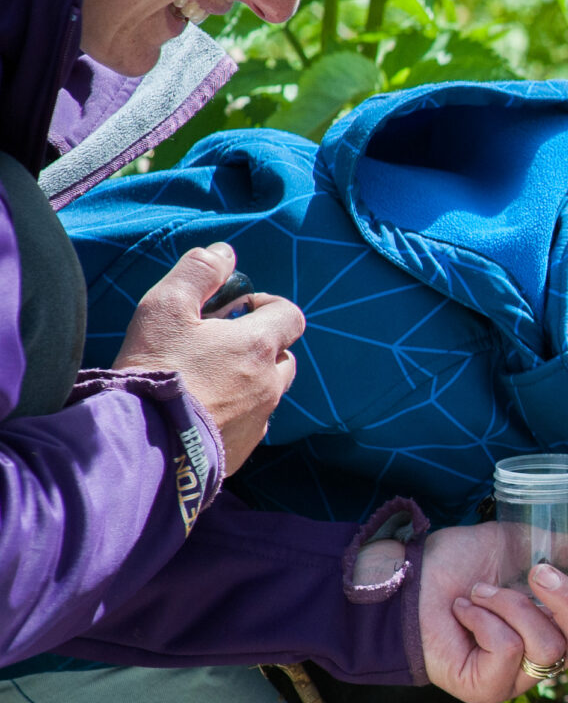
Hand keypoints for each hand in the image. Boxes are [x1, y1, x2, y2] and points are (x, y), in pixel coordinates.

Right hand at [111, 242, 302, 472]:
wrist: (141, 445)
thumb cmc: (156, 369)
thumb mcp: (166, 308)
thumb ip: (197, 274)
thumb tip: (223, 251)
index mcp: (259, 348)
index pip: (290, 316)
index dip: (267, 306)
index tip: (235, 309)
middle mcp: (269, 385)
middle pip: (283, 357)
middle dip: (259, 346)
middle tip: (217, 345)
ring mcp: (259, 421)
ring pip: (268, 393)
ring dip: (248, 381)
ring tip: (206, 380)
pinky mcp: (241, 451)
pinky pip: (250, 426)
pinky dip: (235, 414)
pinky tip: (200, 413)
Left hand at [358, 523, 567, 702]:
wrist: (410, 575)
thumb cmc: (460, 562)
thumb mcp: (522, 542)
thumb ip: (562, 552)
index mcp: (561, 622)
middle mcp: (545, 656)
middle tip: (536, 573)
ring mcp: (517, 677)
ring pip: (549, 646)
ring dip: (513, 606)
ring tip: (481, 592)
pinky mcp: (487, 689)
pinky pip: (510, 652)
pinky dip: (487, 621)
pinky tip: (465, 611)